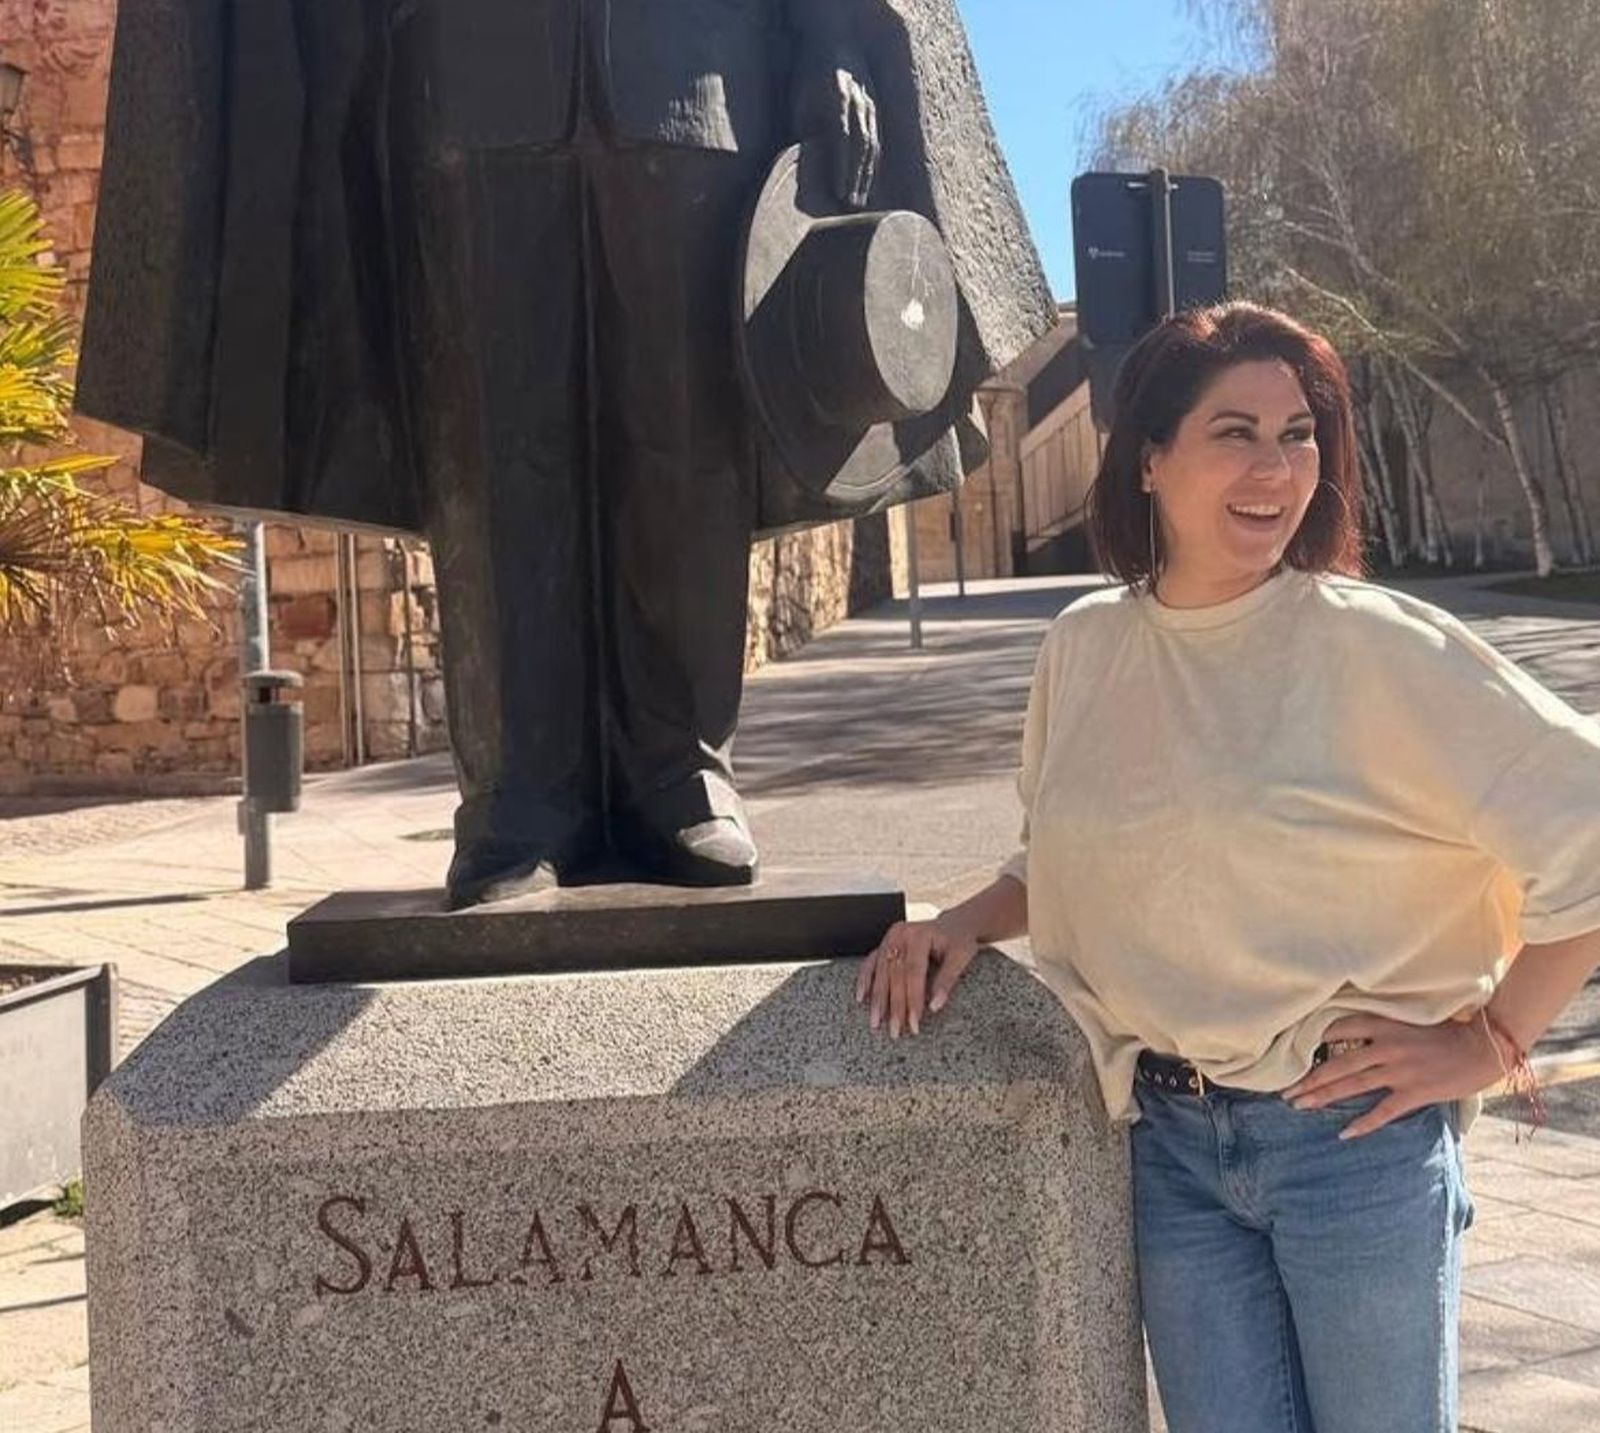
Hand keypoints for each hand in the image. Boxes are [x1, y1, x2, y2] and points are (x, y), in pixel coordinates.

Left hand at [793, 58, 879, 208]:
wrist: (836, 46)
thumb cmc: (810, 78)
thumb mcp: (801, 100)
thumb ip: (806, 127)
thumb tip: (806, 163)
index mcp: (837, 98)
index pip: (842, 138)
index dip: (841, 167)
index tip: (838, 191)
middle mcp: (859, 104)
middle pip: (860, 146)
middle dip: (856, 178)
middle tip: (850, 205)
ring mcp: (871, 108)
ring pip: (872, 146)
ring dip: (867, 176)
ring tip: (860, 202)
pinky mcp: (876, 113)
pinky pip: (877, 143)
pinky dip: (874, 166)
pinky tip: (870, 185)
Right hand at [855, 916, 978, 1037]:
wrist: (954, 924)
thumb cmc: (959, 940)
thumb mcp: (961, 956)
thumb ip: (947, 980)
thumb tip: (935, 1006)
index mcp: (919, 935)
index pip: (913, 972)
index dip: (912, 999)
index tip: (914, 1023)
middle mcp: (901, 934)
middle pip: (894, 975)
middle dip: (894, 1005)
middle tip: (895, 1030)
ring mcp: (890, 938)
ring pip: (880, 972)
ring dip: (877, 999)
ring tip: (876, 1022)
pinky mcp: (885, 944)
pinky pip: (870, 963)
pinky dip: (865, 980)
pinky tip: (861, 998)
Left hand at [1280, 1013, 1506, 1138]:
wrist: (1484, 1046)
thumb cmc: (1449, 1030)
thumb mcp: (1410, 1018)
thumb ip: (1383, 1025)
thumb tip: (1353, 1034)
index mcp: (1384, 1023)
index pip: (1337, 1028)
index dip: (1312, 1040)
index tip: (1292, 1051)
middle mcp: (1385, 1046)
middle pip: (1336, 1064)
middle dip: (1308, 1079)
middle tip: (1285, 1091)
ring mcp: (1399, 1071)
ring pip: (1351, 1085)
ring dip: (1322, 1097)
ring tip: (1299, 1106)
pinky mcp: (1414, 1093)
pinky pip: (1382, 1111)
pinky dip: (1362, 1123)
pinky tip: (1343, 1133)